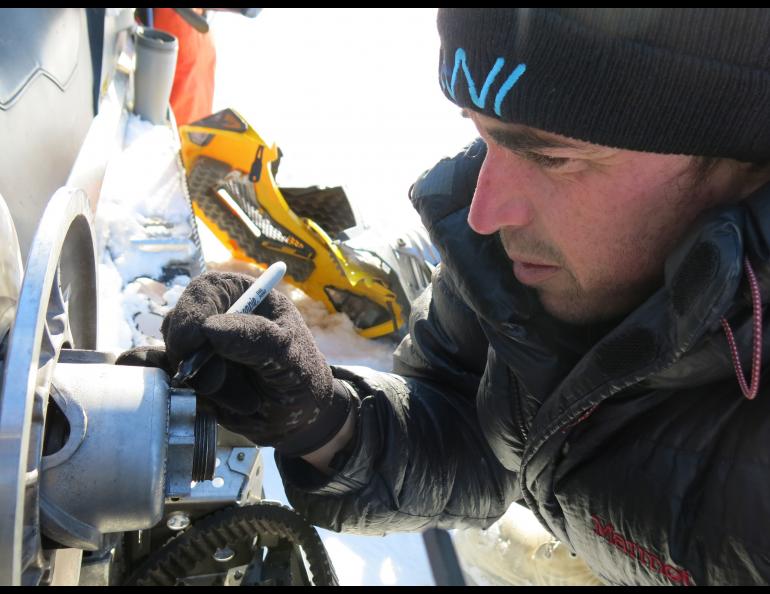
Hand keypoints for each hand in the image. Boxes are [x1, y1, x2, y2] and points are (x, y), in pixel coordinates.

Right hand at [160, 271, 351, 456]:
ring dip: (202, 385)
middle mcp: (217, 316)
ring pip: (173, 356)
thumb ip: (255, 339)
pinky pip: (166, 378)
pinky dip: (177, 392)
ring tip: (244, 400)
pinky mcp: (191, 376)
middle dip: (193, 358)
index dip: (192, 315)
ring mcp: (200, 346)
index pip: (205, 291)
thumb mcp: (288, 356)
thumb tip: (209, 327)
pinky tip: (210, 406)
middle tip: (217, 383)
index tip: (192, 344)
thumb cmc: (300, 376)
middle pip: (179, 323)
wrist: (297, 418)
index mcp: (244, 296)